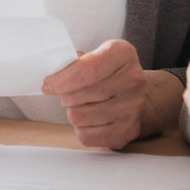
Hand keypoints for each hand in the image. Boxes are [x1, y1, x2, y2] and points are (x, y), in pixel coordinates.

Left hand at [41, 39, 182, 149]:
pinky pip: (85, 136)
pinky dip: (82, 129)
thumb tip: (53, 73)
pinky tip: (92, 120)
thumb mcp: (97, 56)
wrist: (141, 97)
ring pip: (77, 116)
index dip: (61, 80)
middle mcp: (133, 80)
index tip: (49, 84)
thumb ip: (75, 62)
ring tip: (85, 105)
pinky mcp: (127, 131)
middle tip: (70, 93)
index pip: (86, 70)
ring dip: (74, 112)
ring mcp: (132, 108)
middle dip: (65, 95)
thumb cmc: (110, 75)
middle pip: (76, 95)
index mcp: (123, 54)